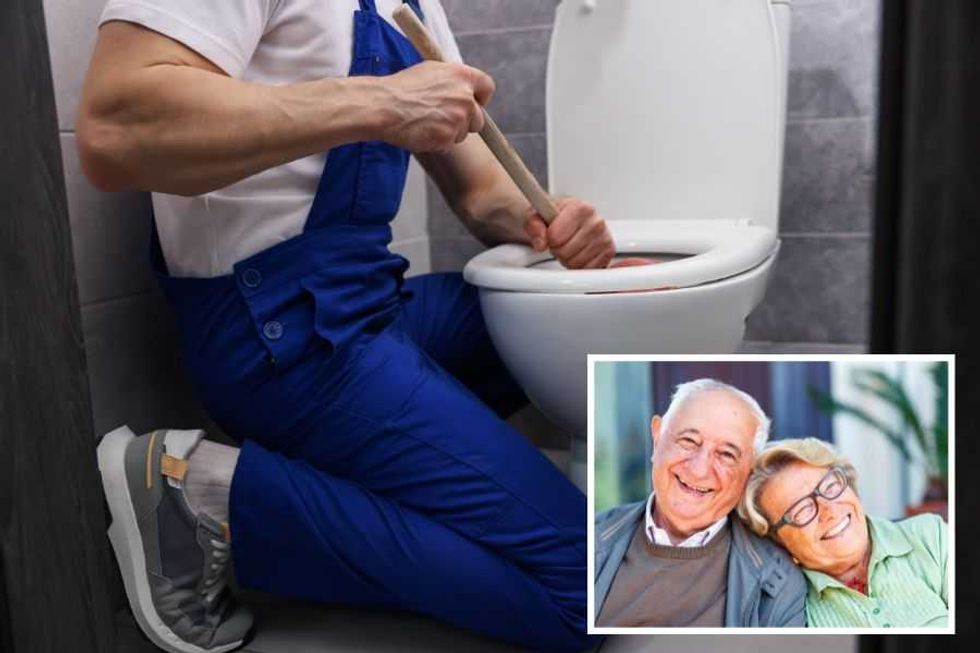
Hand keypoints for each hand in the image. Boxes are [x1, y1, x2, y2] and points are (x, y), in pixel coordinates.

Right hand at [380, 61, 494, 151]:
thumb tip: (461, 88)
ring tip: (427, 123)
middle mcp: (465, 97)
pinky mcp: (448, 137)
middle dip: (465, 122)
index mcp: (462, 76)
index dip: (481, 98)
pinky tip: (423, 132)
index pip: (487, 87)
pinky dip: (438, 142)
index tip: (475, 103)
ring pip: (463, 133)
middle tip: (444, 119)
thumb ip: (452, 80)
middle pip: (478, 118)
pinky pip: (449, 144)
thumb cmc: (401, 88)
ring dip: (450, 133)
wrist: (384, 106)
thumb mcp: (431, 71)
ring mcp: (458, 119)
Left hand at [524, 198, 615, 268]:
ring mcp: (605, 238)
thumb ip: (534, 225)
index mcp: (580, 208)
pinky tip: (579, 252)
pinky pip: (587, 269)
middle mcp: (596, 221)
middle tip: (560, 241)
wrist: (567, 218)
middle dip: (557, 250)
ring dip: (568, 259)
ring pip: (576, 263)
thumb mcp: (536, 215)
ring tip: (569, 246)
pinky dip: (579, 266)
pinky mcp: (608, 253)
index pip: (556, 237)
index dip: (548, 239)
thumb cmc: (554, 216)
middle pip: (565, 252)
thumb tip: (540, 242)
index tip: (551, 233)